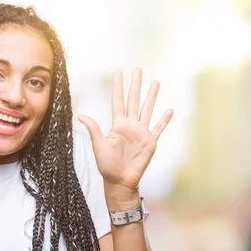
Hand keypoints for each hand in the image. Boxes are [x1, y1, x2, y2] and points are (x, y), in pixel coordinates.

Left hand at [78, 68, 172, 190]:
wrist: (120, 181)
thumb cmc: (107, 165)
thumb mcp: (98, 146)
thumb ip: (94, 129)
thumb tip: (81, 116)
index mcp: (117, 125)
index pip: (118, 101)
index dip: (118, 87)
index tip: (119, 73)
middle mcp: (130, 125)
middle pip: (134, 100)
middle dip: (136, 85)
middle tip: (138, 69)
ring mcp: (141, 132)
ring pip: (147, 109)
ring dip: (152, 96)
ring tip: (155, 82)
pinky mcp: (150, 142)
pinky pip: (159, 128)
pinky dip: (164, 120)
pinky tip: (169, 110)